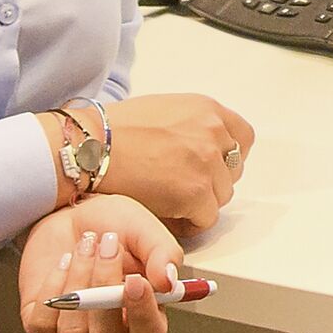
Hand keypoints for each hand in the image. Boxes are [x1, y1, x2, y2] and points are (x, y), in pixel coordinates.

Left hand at [18, 197, 184, 332]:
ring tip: (86, 246)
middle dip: (103, 285)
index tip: (135, 280)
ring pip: (73, 329)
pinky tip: (64, 263)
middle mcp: (111, 327)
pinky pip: (42, 324)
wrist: (71, 214)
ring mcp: (76, 330)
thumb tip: (168, 281)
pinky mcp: (43, 324)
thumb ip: (164, 253)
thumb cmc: (113, 224)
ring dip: (78, 280)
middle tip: (106, 245)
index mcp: (144, 311)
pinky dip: (51, 289)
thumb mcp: (146, 230)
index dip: (143, 315)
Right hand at [97, 91, 253, 233]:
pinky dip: (189, 223)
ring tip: (169, 202)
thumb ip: (192, 125)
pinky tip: (166, 215)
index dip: (228, 157)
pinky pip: (207, 218)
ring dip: (199, 203)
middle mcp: (214, 132)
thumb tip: (204, 146)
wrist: (89, 148)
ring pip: (221, 196)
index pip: (243, 138)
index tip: (211, 168)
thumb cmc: (112, 131)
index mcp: (208, 109)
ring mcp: (207, 162)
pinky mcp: (196, 192)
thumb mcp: (164, 110)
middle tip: (181, 188)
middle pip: (233, 170)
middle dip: (211, 182)